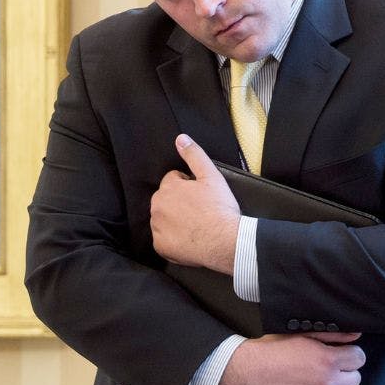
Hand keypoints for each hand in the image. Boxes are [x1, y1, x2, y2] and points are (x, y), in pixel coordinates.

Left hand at [150, 135, 239, 272]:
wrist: (226, 241)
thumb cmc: (220, 208)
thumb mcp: (211, 176)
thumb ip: (194, 155)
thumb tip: (180, 139)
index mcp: (168, 188)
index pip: (173, 181)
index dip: (189, 187)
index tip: (201, 197)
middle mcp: (157, 206)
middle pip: (166, 199)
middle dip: (179, 202)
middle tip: (199, 211)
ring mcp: (157, 228)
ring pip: (163, 219)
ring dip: (175, 220)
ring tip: (196, 225)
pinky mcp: (160, 246)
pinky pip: (163, 239)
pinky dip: (173, 239)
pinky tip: (189, 239)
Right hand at [218, 333, 364, 384]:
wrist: (249, 372)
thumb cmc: (273, 350)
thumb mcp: (302, 334)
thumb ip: (332, 334)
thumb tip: (356, 336)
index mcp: (328, 359)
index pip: (359, 358)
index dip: (348, 355)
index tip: (338, 356)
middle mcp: (329, 382)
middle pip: (355, 379)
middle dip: (343, 372)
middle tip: (324, 369)